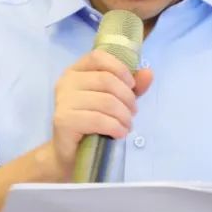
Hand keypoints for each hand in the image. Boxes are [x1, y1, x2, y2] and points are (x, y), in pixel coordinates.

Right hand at [47, 49, 153, 178]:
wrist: (72, 154)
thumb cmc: (94, 124)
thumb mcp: (117, 101)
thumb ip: (132, 86)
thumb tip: (148, 72)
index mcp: (76, 71)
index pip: (98, 57)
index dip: (120, 69)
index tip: (132, 86)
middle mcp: (66, 82)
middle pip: (106, 80)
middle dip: (127, 98)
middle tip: (132, 113)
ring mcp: (62, 101)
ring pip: (106, 101)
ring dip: (124, 116)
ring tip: (127, 126)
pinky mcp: (64, 120)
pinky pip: (98, 120)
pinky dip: (115, 127)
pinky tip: (119, 133)